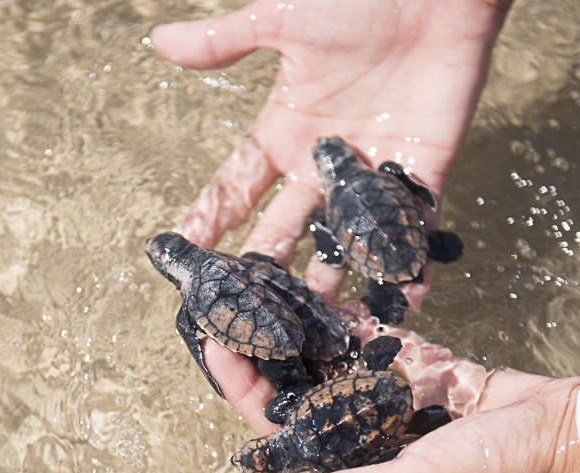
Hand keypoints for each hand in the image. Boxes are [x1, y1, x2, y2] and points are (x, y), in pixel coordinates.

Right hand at [150, 0, 511, 306]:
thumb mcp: (281, 18)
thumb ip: (223, 41)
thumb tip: (157, 39)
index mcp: (284, 129)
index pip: (235, 187)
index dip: (207, 220)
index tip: (180, 255)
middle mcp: (322, 161)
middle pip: (281, 229)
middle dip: (259, 273)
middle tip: (240, 314)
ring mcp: (370, 174)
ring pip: (339, 244)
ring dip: (324, 287)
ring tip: (307, 335)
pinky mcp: (422, 175)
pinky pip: (408, 234)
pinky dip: (402, 273)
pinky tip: (390, 312)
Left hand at [204, 314, 579, 472]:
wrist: (563, 431)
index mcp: (343, 459)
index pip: (275, 423)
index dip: (242, 387)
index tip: (217, 342)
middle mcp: (354, 425)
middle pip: (292, 380)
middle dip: (262, 343)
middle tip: (232, 295)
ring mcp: (383, 391)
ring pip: (326, 352)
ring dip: (297, 321)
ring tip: (266, 277)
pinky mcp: (414, 361)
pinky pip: (370, 332)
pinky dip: (347, 310)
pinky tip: (318, 277)